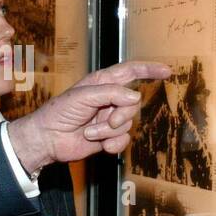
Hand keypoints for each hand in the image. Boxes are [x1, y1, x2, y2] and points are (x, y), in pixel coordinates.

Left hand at [6, 61, 171, 173]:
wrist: (48, 139)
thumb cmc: (59, 112)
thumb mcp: (84, 96)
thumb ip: (111, 93)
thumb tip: (136, 97)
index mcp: (102, 82)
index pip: (130, 71)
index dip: (149, 70)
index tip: (167, 71)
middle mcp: (109, 99)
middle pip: (133, 103)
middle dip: (121, 114)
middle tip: (107, 121)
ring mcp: (109, 118)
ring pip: (128, 123)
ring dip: (108, 131)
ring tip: (89, 132)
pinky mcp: (108, 137)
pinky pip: (123, 140)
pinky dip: (112, 144)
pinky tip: (100, 146)